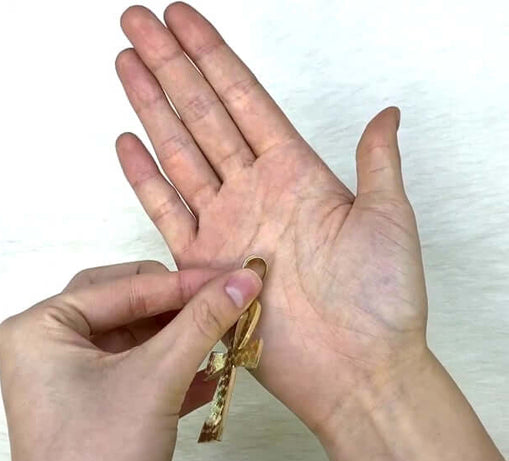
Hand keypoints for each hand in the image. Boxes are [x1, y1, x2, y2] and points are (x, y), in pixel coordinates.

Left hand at [0, 261, 261, 460]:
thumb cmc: (102, 459)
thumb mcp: (158, 377)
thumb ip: (203, 321)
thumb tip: (245, 280)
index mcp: (42, 326)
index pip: (125, 287)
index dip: (183, 284)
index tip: (231, 279)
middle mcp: (49, 345)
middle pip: (127, 304)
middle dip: (177, 309)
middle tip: (221, 304)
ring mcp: (69, 375)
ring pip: (136, 336)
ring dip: (180, 338)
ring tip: (221, 337)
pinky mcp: (92, 400)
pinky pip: (137, 366)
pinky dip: (172, 366)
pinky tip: (208, 373)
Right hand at [115, 3, 426, 433]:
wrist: (355, 369)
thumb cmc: (380, 300)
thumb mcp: (389, 218)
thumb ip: (377, 162)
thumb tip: (386, 114)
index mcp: (297, 174)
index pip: (245, 99)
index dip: (212, 56)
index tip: (183, 19)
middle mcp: (256, 193)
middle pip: (204, 114)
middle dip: (171, 66)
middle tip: (139, 23)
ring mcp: (227, 226)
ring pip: (180, 152)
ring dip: (151, 107)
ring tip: (127, 64)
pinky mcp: (203, 265)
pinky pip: (167, 211)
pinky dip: (146, 177)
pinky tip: (129, 142)